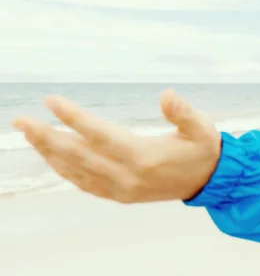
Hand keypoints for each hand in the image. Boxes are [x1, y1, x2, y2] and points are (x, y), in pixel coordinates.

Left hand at [12, 89, 221, 202]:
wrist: (209, 181)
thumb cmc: (203, 149)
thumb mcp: (201, 127)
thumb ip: (183, 112)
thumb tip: (167, 95)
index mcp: (145, 158)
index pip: (100, 135)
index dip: (74, 118)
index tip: (51, 101)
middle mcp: (128, 177)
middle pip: (79, 156)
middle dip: (47, 137)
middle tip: (21, 121)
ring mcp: (122, 189)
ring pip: (76, 171)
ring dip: (50, 153)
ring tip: (29, 134)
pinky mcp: (121, 195)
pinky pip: (84, 184)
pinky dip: (64, 170)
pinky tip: (52, 157)